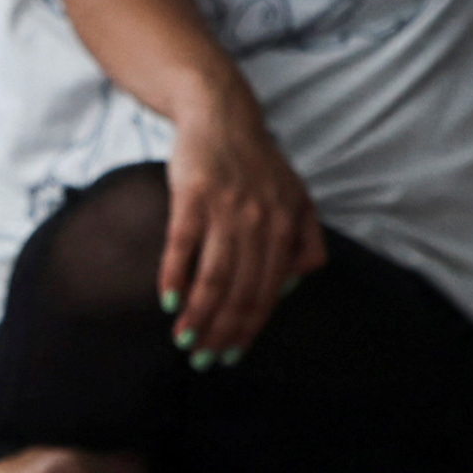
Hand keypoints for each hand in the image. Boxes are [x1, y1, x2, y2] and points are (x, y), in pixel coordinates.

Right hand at [153, 94, 327, 360]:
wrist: (221, 113)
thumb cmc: (256, 161)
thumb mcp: (296, 197)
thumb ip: (304, 241)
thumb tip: (293, 285)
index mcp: (286, 225)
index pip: (268, 291)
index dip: (249, 328)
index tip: (231, 354)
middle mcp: (261, 219)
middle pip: (242, 290)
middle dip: (223, 331)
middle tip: (203, 358)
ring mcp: (227, 206)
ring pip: (215, 274)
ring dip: (199, 314)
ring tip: (184, 340)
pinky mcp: (194, 193)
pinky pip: (184, 243)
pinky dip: (175, 275)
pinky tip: (168, 300)